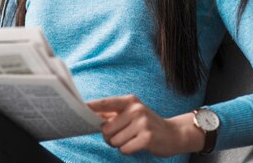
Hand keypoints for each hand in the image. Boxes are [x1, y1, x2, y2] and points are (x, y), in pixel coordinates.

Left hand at [87, 95, 204, 156]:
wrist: (173, 134)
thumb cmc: (146, 125)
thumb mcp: (132, 114)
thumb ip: (113, 114)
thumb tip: (91, 117)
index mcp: (129, 101)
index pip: (105, 103)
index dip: (91, 107)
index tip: (79, 108)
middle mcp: (135, 109)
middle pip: (106, 128)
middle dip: (109, 137)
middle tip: (122, 135)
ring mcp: (142, 122)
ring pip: (114, 140)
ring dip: (119, 144)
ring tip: (131, 139)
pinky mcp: (147, 137)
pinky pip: (124, 148)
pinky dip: (127, 150)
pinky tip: (137, 144)